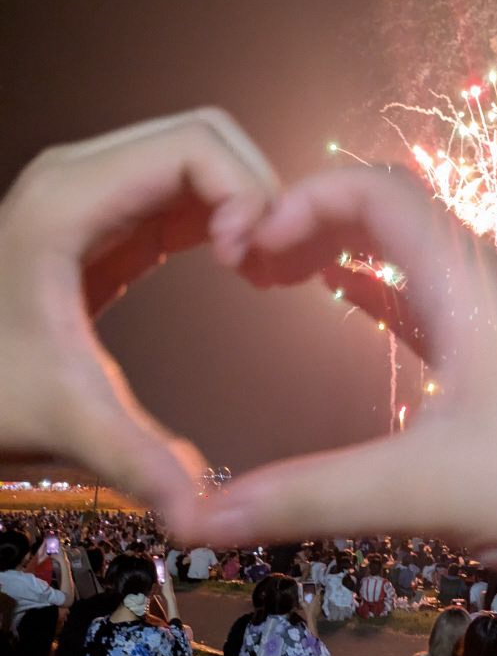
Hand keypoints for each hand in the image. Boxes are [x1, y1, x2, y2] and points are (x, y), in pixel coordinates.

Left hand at [0, 110, 277, 522]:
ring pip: (203, 155)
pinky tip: (243, 268)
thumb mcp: (66, 420)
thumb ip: (139, 461)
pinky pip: (188, 188)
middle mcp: (81, 177)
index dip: (246, 191)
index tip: (252, 262)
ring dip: (248, 201)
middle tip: (271, 266)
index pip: (194, 145)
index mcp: (69, 201)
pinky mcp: (111, 216)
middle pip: (207, 136)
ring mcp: (95, 190)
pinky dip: (228, 215)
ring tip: (263, 270)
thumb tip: (202, 519)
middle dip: (258, 191)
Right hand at [196, 165, 496, 599]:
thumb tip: (198, 518)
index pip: (379, 190)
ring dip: (341, 250)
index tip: (247, 248)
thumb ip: (309, 498)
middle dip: (311, 219)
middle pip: (390, 212)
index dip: (303, 197)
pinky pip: (425, 306)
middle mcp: (489, 293)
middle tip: (247, 261)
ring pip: (409, 258)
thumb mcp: (425, 490)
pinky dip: (374, 291)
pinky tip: (344, 300)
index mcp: (471, 286)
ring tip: (276, 273)